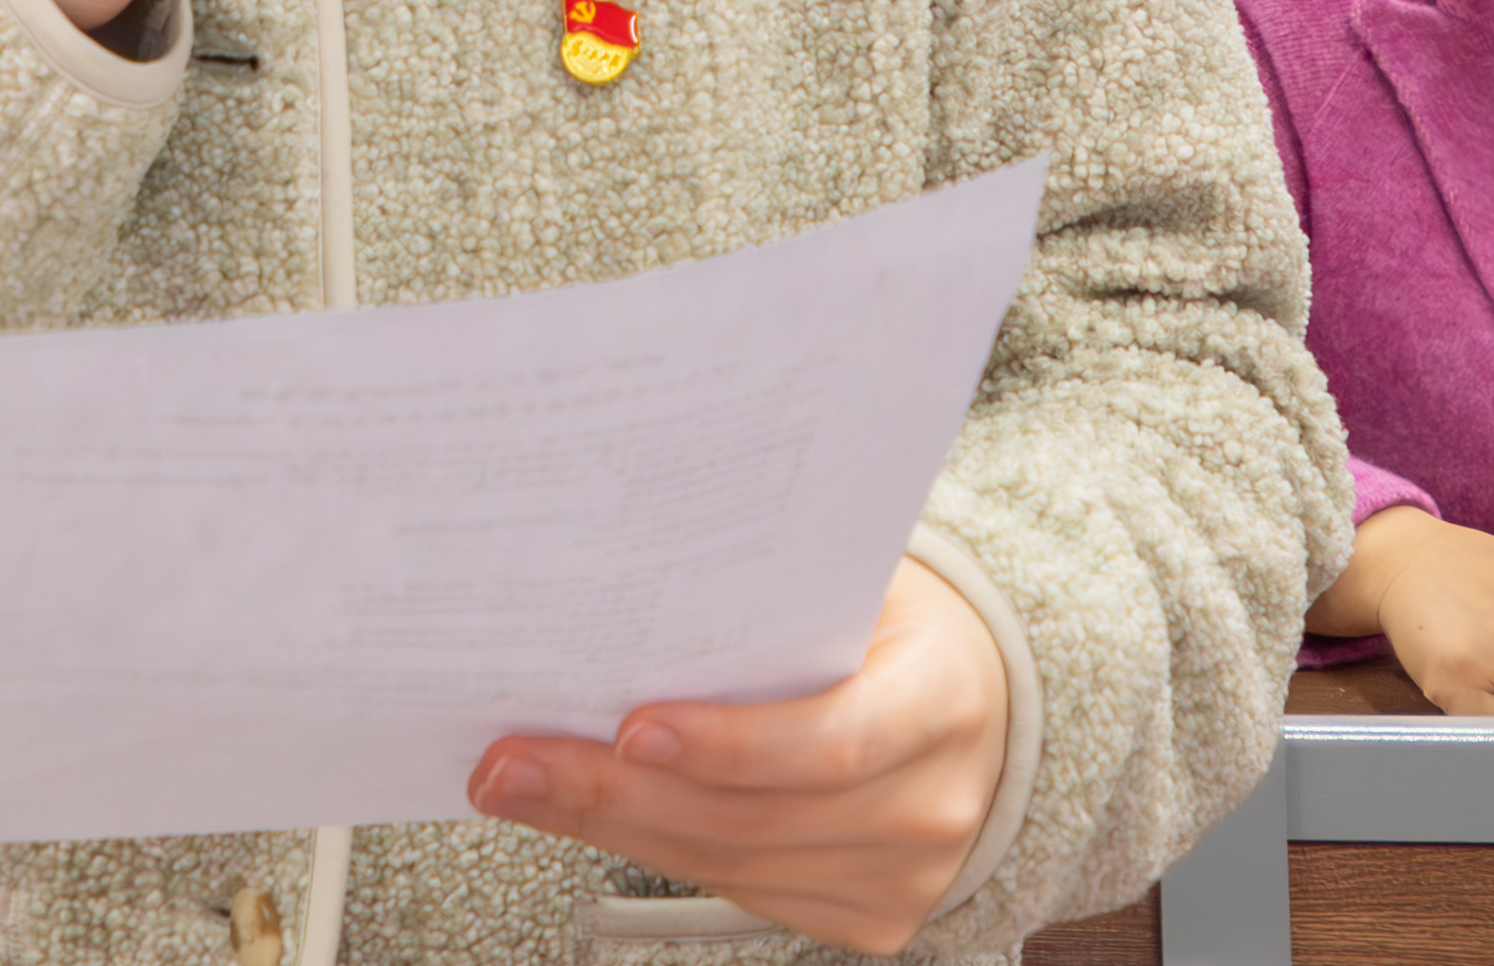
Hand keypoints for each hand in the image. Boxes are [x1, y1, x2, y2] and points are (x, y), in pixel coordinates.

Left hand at [466, 560, 1009, 956]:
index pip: (830, 740)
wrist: (982, 700)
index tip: (628, 726)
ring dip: (610, 825)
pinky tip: (585, 812)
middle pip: (752, 817)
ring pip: (729, 865)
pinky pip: (741, 889)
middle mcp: (931, 802)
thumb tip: (620, 579)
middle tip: (512, 762)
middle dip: (616, 792)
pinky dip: (655, 848)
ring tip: (518, 784)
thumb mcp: (859, 580)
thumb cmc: (896, 622)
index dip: (728, 744)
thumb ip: (772, 591)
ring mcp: (903, 874)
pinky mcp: (868, 915)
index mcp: (941, 696)